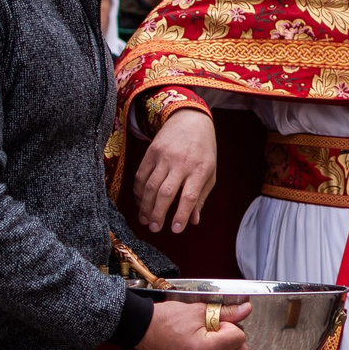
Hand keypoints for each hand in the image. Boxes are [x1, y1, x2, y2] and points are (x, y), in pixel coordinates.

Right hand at [136, 108, 217, 233]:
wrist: (190, 120)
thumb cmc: (203, 151)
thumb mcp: (210, 173)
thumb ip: (201, 197)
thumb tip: (193, 221)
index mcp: (199, 169)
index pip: (189, 196)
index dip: (181, 214)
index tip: (175, 229)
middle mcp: (181, 162)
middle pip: (165, 192)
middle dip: (158, 213)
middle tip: (154, 228)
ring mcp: (164, 156)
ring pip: (150, 185)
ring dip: (145, 206)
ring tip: (145, 220)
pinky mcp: (151, 152)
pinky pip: (141, 175)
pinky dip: (138, 192)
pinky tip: (140, 203)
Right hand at [138, 297, 250, 349]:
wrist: (147, 329)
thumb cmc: (167, 319)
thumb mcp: (198, 311)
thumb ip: (226, 312)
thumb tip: (246, 309)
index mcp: (206, 349)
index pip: (239, 338)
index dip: (231, 325)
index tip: (218, 321)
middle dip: (233, 337)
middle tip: (217, 328)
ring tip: (218, 340)